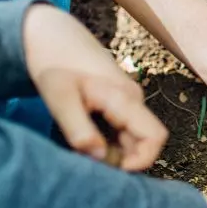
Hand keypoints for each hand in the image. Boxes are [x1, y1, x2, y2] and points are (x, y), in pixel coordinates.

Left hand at [23, 4, 167, 170]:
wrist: (51, 36)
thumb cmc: (54, 64)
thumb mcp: (59, 98)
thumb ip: (79, 129)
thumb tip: (100, 158)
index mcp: (124, 99)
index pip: (155, 136)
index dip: (142, 160)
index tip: (113, 171)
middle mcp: (133, 101)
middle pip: (144, 141)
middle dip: (122, 158)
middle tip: (87, 160)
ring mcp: (127, 102)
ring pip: (132, 137)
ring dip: (113, 151)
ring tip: (80, 148)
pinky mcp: (118, 103)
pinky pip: (122, 130)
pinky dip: (107, 141)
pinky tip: (83, 137)